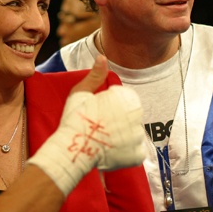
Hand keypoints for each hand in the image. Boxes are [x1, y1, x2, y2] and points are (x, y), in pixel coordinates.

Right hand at [28, 56, 145, 194]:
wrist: (74, 149)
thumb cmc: (75, 119)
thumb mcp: (81, 92)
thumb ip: (95, 75)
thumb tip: (102, 56)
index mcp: (127, 98)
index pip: (123, 100)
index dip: (108, 106)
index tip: (96, 114)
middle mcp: (138, 116)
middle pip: (129, 117)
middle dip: (117, 121)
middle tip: (99, 128)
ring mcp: (139, 137)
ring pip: (132, 134)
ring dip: (122, 137)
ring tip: (104, 141)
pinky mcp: (137, 155)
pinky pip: (134, 152)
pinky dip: (125, 152)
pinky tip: (111, 151)